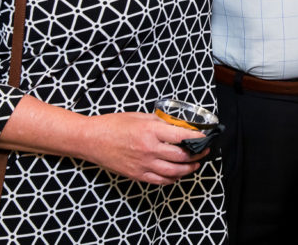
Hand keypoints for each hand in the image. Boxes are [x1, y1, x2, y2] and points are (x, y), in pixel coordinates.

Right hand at [80, 112, 208, 184]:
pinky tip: (177, 174)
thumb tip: (177, 126)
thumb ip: (160, 122)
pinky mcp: (137, 175)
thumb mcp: (140, 116)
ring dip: (189, 169)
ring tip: (196, 164)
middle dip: (198, 154)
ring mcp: (143, 164)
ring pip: (174, 172)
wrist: (91, 140)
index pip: (182, 136)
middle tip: (205, 151)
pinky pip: (160, 181)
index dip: (198, 138)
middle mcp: (149, 149)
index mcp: (150, 131)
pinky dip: (172, 178)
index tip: (206, 137)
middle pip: (182, 156)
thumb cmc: (113, 125)